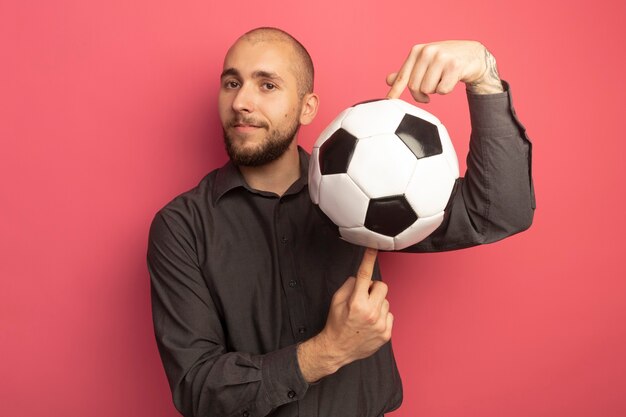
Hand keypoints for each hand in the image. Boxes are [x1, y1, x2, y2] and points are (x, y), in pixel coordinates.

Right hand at [297, 248, 393, 382]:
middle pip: (382, 286)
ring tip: (365, 314)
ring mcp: (380, 324)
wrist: (337, 349)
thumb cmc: (336, 324)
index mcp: (356, 303)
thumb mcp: (336, 301)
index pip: (365, 275)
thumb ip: (349, 286)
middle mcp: (370, 313)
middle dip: (374, 288)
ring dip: (377, 304)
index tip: (373, 248)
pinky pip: (390, 315)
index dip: (369, 259)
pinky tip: (371, 323)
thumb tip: (360, 278)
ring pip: (386, 301)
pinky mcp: (386, 333)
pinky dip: (381, 316)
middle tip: (364, 297)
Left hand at [386, 40, 503, 101]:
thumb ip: (408, 72)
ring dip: (435, 91)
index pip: (403, 76)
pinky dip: (446, 90)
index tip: (388, 101)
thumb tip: (388, 80)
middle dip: (421, 94)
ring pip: (428, 90)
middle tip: (430, 90)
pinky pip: (442, 91)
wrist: (473, 55)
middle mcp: (427, 51)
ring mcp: (441, 58)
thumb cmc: (445, 60)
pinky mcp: (454, 66)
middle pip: (414, 87)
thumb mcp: (425, 63)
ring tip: (442, 79)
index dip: (395, 91)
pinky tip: (451, 79)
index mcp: (417, 51)